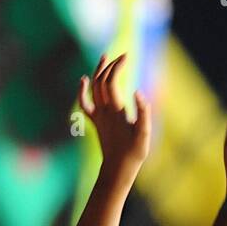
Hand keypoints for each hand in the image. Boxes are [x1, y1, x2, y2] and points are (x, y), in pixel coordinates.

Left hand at [78, 54, 150, 184]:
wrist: (117, 169)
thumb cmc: (134, 153)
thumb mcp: (144, 134)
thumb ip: (143, 113)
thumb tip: (138, 92)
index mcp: (116, 111)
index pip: (112, 81)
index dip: (118, 66)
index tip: (127, 56)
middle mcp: (104, 111)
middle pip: (101, 81)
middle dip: (110, 65)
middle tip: (122, 56)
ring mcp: (98, 116)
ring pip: (93, 88)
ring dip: (97, 71)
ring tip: (105, 58)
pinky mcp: (95, 122)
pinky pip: (84, 103)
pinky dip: (82, 91)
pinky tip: (84, 80)